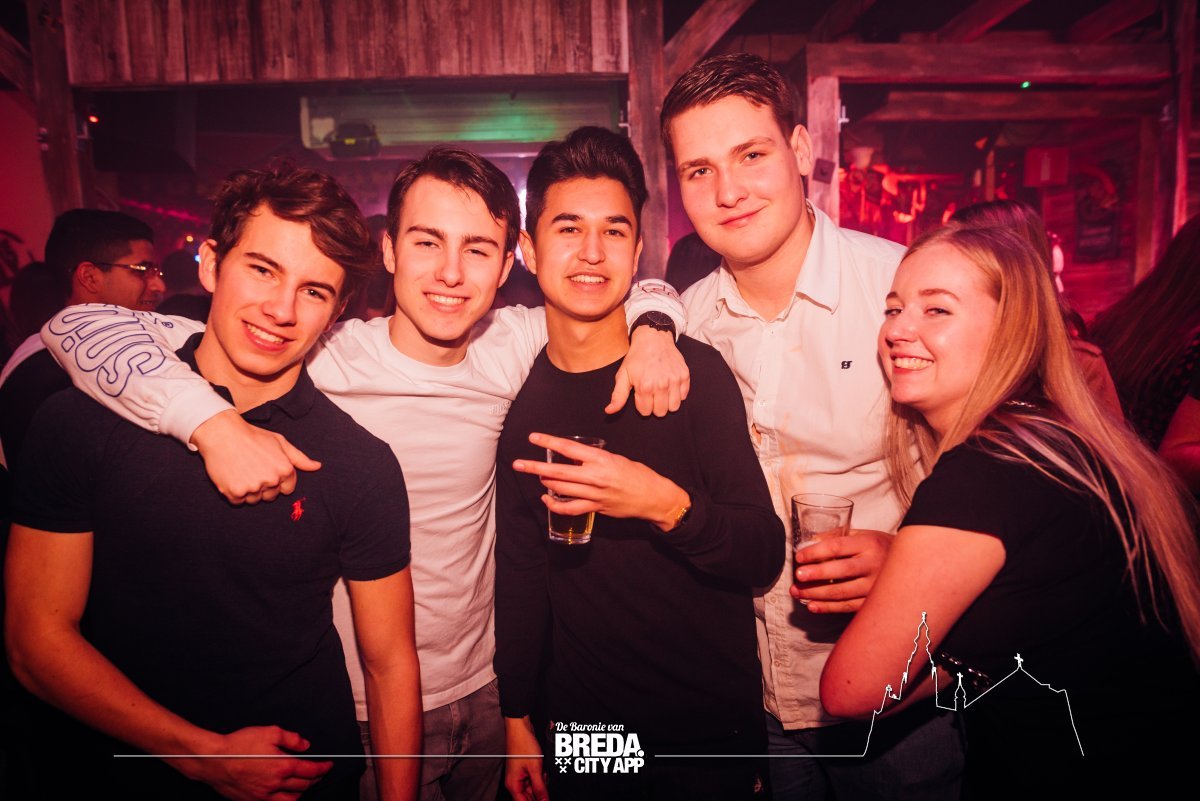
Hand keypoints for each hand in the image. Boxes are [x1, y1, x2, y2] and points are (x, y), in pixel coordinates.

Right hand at [168, 725, 331, 800]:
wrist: (214, 761)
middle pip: (304, 786)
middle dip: (316, 779)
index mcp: (282, 766)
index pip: (311, 771)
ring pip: (292, 800)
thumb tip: (305, 745)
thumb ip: (291, 738)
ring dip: (302, 792)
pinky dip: (285, 800)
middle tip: (319, 773)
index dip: (323, 768)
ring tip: (304, 784)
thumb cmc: (239, 745)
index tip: (328, 766)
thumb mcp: (269, 732)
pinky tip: (285, 795)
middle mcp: (275, 784)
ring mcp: (264, 796)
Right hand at [190, 410, 320, 504]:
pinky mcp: (235, 493)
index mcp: (285, 469)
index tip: (266, 469)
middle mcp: (271, 480)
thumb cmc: (253, 436)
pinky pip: (238, 501)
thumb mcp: (280, 442)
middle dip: (264, 486)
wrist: (222, 433)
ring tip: (242, 471)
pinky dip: (235, 493)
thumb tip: (317, 467)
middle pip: (271, 496)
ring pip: (255, 500)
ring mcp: (253, 487)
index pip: (287, 489)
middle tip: (252, 468)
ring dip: (249, 490)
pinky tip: (233, 476)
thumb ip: (299, 458)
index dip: (277, 481)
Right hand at [505, 717, 548, 800]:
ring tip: (543, 773)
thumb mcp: (535, 768)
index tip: (545, 800)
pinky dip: (540, 778)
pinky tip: (543, 771)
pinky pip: (534, 780)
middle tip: (543, 780)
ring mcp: (519, 777)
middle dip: (540, 792)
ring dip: (541, 784)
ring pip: (533, 789)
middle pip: (529, 798)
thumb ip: (540, 788)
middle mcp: (514, 783)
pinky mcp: (524, 771)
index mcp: (513, 785)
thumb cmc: (523, 744)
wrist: (521, 729)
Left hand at [514, 433, 689, 530]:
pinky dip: (555, 505)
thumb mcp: (617, 459)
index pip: (568, 448)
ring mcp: (595, 494)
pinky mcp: (596, 508)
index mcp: (601, 459)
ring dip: (545, 482)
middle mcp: (595, 476)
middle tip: (518, 464)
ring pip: (561, 489)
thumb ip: (596, 459)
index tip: (533, 438)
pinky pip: (570, 508)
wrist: (654, 497)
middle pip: (558, 471)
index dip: (548, 442)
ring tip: (536, 476)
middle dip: (535, 467)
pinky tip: (546, 499)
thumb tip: (576, 458)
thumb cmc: (638, 475)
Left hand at [606, 327, 689, 416]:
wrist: (653, 338)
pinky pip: (683, 396)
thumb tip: (609, 411)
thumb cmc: (636, 358)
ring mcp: (675, 380)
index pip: (645, 412)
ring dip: (667, 403)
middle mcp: (661, 385)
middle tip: (651, 395)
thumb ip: (618, 395)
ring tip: (661, 393)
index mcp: (645, 387)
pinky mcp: (684, 376)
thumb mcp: (623, 375)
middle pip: (660, 412)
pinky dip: (677, 394)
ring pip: (674, 407)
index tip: (641, 395)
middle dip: (655, 406)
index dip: (642, 405)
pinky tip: (670, 386)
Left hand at [790, 529, 892, 612]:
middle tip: (798, 576)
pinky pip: (848, 607)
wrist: (911, 564)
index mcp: (868, 544)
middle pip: (840, 571)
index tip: (799, 557)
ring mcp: (874, 586)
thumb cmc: (879, 546)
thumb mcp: (862, 534)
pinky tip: (812, 606)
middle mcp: (873, 565)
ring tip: (797, 592)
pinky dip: (828, 608)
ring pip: (842, 592)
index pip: (837, 547)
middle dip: (816, 574)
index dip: (816, 552)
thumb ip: (837, 535)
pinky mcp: (873, 601)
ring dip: (816, 594)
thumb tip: (810, 541)